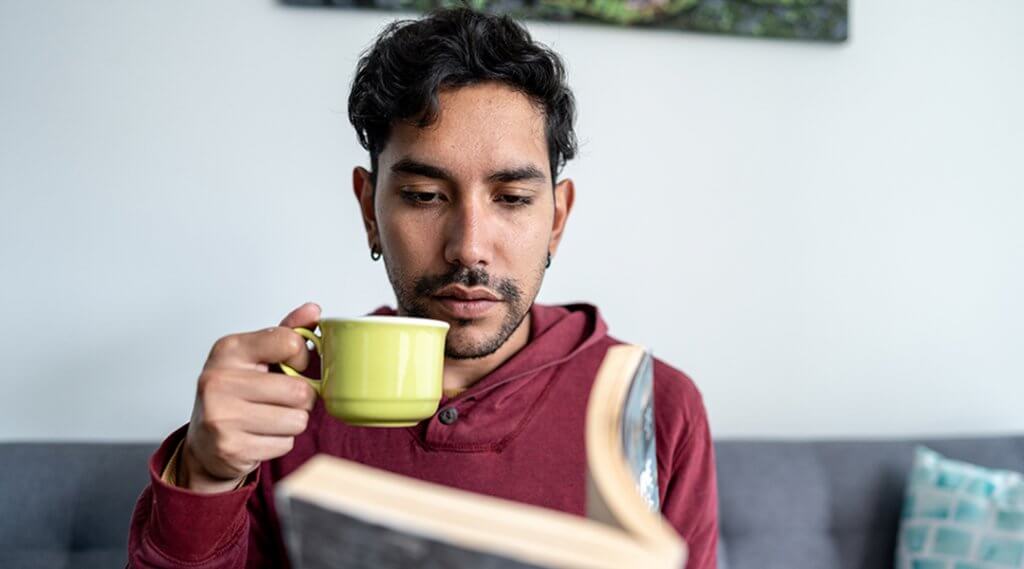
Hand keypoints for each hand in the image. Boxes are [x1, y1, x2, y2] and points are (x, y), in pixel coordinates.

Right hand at [179, 302, 320, 492]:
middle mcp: (219, 380)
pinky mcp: (230, 447)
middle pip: (299, 390)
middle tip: (281, 399)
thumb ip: (286, 333)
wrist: (204, 443)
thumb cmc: (235, 394)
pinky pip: (285, 444)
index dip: (301, 356)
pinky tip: (260, 435)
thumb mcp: (256, 356)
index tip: (291, 363)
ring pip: (297, 420)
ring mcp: (222, 416)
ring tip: (269, 418)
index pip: (289, 342)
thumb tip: (313, 310)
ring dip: (292, 422)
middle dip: (301, 398)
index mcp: (228, 349)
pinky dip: (280, 442)